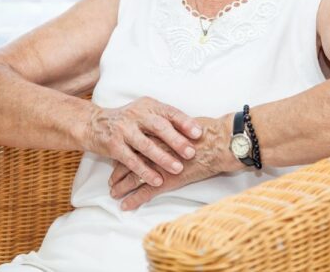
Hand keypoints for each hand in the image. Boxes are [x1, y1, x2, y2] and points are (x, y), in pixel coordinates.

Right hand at [83, 96, 203, 187]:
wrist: (93, 124)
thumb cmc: (127, 120)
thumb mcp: (145, 112)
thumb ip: (164, 118)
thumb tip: (195, 129)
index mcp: (148, 106)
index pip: (169, 112)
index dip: (184, 122)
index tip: (199, 133)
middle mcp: (136, 115)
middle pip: (159, 127)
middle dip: (176, 140)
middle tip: (191, 152)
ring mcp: (124, 130)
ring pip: (146, 145)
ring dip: (163, 158)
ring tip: (178, 168)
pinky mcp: (114, 146)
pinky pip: (132, 160)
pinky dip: (145, 171)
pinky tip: (157, 180)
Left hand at [108, 115, 237, 209]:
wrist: (218, 143)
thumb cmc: (207, 132)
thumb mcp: (185, 123)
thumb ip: (172, 127)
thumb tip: (169, 128)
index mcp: (157, 133)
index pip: (134, 144)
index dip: (125, 152)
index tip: (117, 159)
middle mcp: (153, 148)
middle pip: (129, 160)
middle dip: (118, 172)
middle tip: (111, 180)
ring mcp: (158, 165)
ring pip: (134, 177)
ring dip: (122, 187)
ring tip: (114, 193)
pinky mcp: (167, 180)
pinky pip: (146, 192)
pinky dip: (134, 199)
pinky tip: (126, 205)